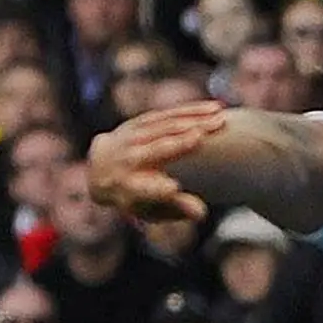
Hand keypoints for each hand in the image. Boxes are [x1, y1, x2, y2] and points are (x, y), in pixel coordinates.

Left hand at [89, 98, 230, 229]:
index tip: (173, 189)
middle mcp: (128, 160)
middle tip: (205, 136)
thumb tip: (202, 213)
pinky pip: (168, 113)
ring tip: (221, 120)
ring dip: (194, 121)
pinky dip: (192, 110)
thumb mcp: (150, 207)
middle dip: (180, 142)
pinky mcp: (141, 121)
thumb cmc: (134, 195)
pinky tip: (215, 109)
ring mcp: (133, 137)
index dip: (157, 189)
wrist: (101, 166)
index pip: (144, 189)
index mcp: (129, 187)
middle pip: (158, 149)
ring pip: (166, 126)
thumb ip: (176, 208)